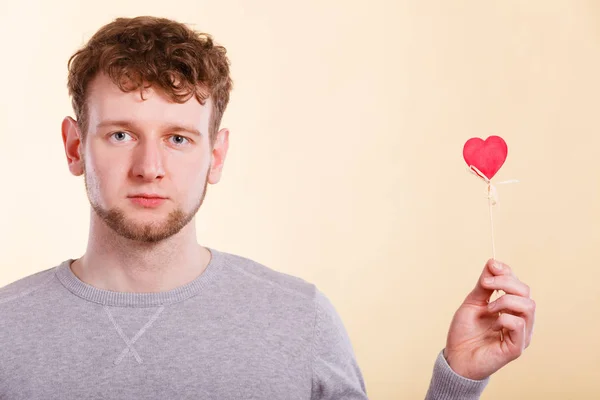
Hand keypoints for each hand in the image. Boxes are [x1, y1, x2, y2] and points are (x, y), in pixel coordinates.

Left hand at [443, 259, 535, 379]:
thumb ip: (484, 285)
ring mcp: (520, 334)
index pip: (518, 284)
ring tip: (488, 308)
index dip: (507, 272)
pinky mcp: (516, 347)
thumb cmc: (464, 332)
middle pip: (526, 292)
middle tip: (485, 284)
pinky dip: (505, 317)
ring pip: (528, 306)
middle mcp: (520, 319)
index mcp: (511, 308)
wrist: (456, 357)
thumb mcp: (473, 302)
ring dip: (505, 300)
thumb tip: (493, 262)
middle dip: (505, 282)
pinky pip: (520, 325)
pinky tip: (493, 322)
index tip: (492, 265)